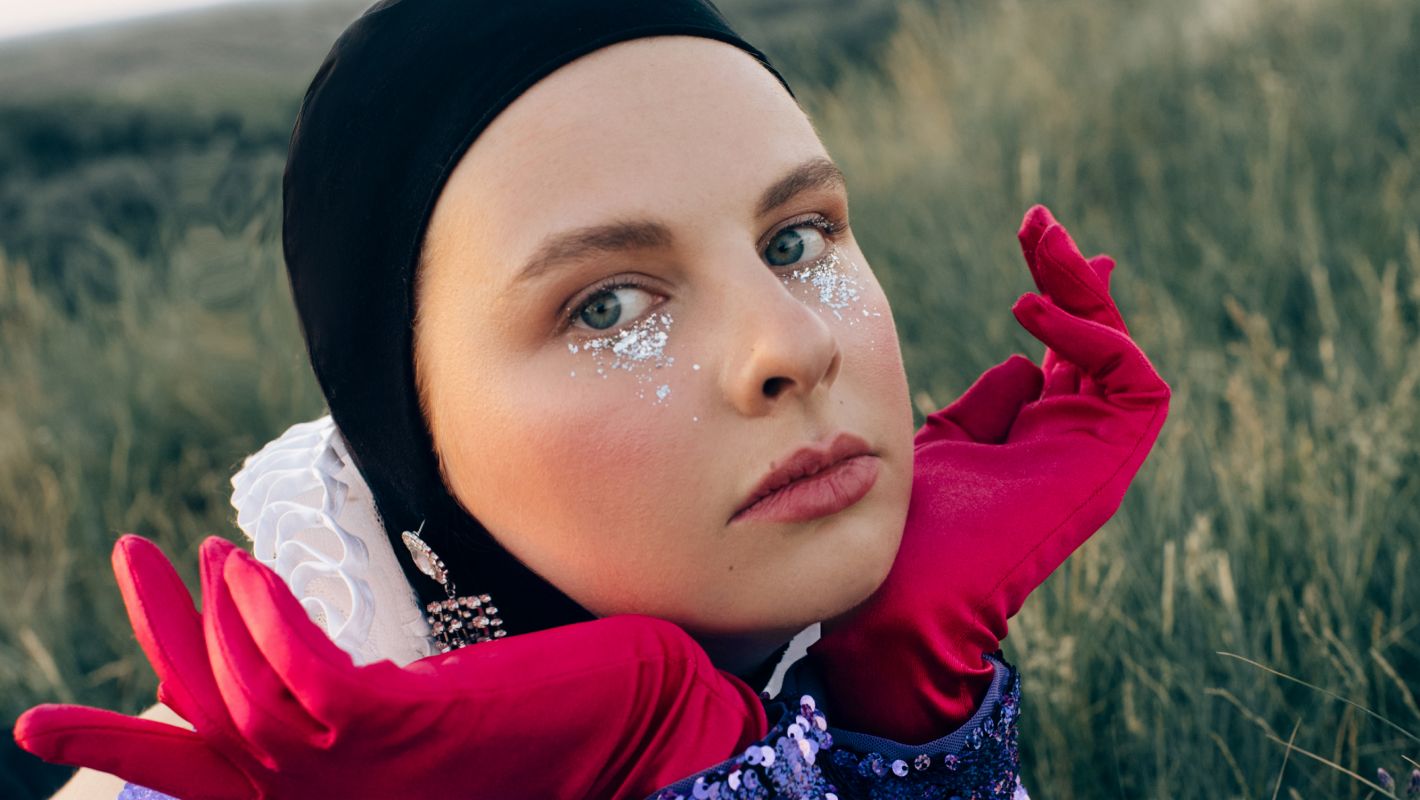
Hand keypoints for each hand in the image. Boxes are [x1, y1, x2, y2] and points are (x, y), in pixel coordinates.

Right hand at [15, 535, 766, 799]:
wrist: (660, 728)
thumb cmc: (576, 714)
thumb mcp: (454, 708)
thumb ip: (385, 696)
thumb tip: (335, 667)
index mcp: (356, 788)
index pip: (231, 769)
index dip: (166, 719)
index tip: (154, 633)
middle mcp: (350, 791)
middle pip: (206, 761)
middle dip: (121, 734)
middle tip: (57, 683)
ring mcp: (376, 767)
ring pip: (243, 711)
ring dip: (201, 626)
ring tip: (191, 554)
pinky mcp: (415, 728)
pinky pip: (312, 683)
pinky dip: (267, 627)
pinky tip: (245, 567)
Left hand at [808, 205, 1170, 742]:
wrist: (904, 595)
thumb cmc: (909, 529)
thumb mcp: (945, 443)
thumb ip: (984, 406)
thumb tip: (1019, 364)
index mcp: (1035, 437)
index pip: (1064, 350)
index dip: (1058, 291)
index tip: (1030, 234)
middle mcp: (1071, 441)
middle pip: (1094, 340)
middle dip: (1071, 274)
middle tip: (1037, 221)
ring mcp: (1092, 454)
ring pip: (1121, 353)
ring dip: (1086, 292)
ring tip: (1040, 246)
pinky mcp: (1106, 466)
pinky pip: (1135, 386)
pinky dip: (1096, 340)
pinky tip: (1033, 313)